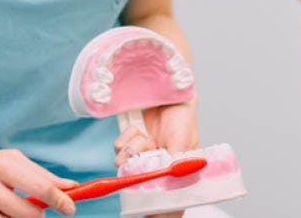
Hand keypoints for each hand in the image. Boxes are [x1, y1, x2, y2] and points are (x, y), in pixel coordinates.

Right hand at [0, 149, 76, 216]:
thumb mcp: (7, 161)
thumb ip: (40, 175)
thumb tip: (70, 187)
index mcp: (0, 165)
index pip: (41, 189)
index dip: (61, 201)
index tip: (70, 208)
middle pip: (31, 215)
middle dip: (38, 215)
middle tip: (31, 208)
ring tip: (6, 210)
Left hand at [112, 100, 198, 217]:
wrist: (168, 94)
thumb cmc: (182, 117)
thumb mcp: (182, 142)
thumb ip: (174, 161)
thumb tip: (165, 176)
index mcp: (174, 173)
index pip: (165, 200)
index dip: (155, 211)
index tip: (147, 217)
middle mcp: (157, 167)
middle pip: (138, 184)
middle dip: (137, 172)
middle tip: (147, 152)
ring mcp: (142, 156)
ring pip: (125, 166)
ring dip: (133, 151)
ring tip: (146, 139)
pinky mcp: (130, 143)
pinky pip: (118, 149)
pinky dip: (126, 139)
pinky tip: (139, 131)